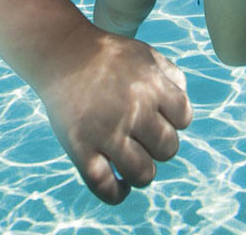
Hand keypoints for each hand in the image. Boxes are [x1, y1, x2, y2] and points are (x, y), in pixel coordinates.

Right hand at [34, 22, 191, 203]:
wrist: (61, 52)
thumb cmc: (106, 54)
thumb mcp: (145, 53)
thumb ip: (171, 76)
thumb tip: (184, 111)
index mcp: (151, 85)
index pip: (184, 118)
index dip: (174, 119)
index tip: (158, 115)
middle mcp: (133, 109)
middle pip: (168, 149)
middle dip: (159, 144)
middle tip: (142, 135)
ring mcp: (106, 131)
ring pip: (143, 174)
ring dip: (142, 170)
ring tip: (132, 160)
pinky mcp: (80, 148)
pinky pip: (106, 187)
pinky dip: (117, 193)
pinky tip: (120, 185)